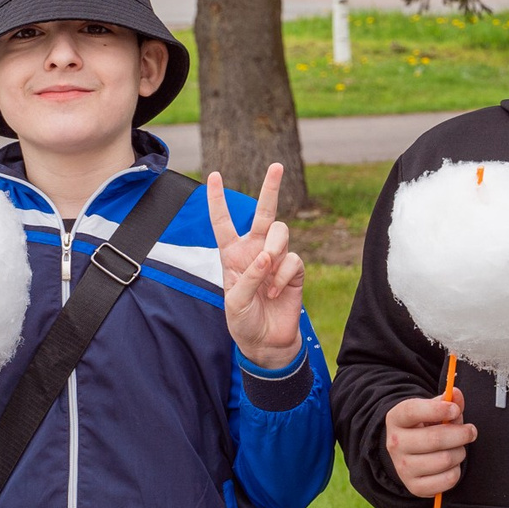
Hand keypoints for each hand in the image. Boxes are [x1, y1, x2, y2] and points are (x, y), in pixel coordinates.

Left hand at [208, 164, 306, 369]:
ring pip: (281, 232)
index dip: (217, 199)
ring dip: (275, 248)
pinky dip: (283, 275)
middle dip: (271, 188)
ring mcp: (276, 259)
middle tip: (277, 166)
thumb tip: (267, 256)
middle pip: (264, 213)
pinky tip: (276, 291)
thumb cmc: (243, 321)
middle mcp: (255, 250)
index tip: (214, 175)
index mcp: (232, 254)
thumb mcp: (235, 302)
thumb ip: (247, 278)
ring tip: (268, 270)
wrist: (267, 342)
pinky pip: (293, 259)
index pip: (223, 222)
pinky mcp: (294, 271)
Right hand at [385, 389, 474, 500]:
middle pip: (435, 439)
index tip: (455, 409)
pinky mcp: (415, 487)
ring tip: (458, 448)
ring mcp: (403, 468)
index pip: (413, 410)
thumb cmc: (424, 427)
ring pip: (444, 460)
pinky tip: (452, 464)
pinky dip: (456, 471)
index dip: (438, 409)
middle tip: (470, 431)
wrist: (408, 453)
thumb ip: (447, 401)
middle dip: (461, 434)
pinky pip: (447, 480)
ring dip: (460, 452)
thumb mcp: (432, 410)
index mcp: (397, 419)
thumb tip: (455, 394)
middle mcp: (395, 444)